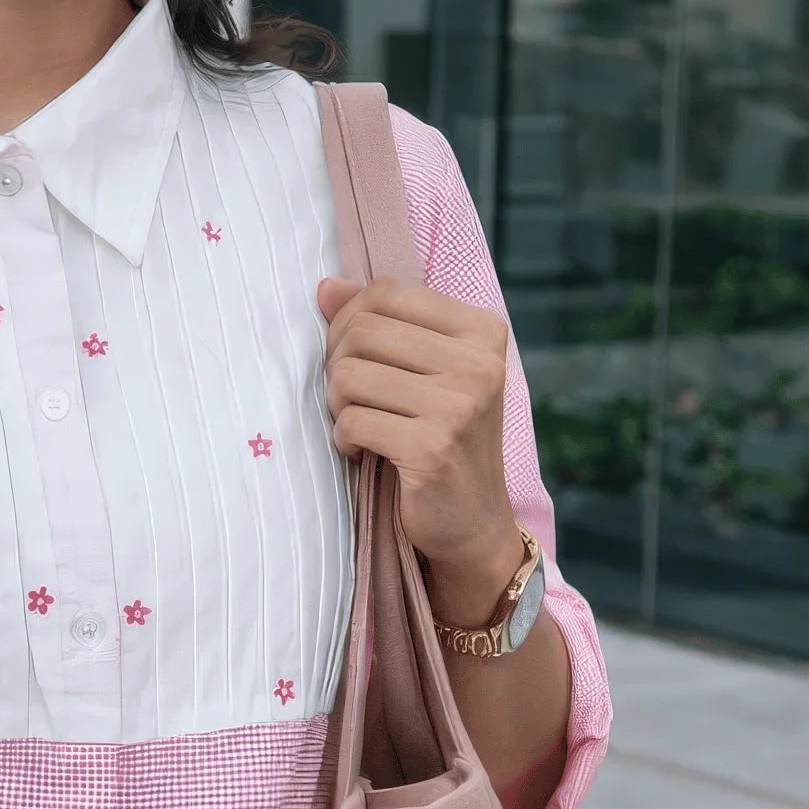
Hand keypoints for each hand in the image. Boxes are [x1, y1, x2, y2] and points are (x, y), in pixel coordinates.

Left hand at [317, 276, 525, 624]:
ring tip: (357, 422)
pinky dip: (343, 438)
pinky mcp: (432, 448)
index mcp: (482, 331)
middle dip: (339, 363)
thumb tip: (325, 287)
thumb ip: (380, 323)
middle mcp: (478, 364)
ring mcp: (459, 407)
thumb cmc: (443, 437)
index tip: (352, 356)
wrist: (474, 522)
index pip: (387, 292)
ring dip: (337, 403)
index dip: (350, 319)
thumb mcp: (424, 372)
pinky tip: (360, 450)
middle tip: (349, 396)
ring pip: (350, 374)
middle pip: (364, 330)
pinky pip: (351, 421)